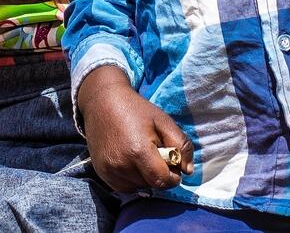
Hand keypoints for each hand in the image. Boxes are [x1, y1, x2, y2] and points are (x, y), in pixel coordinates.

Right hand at [77, 66, 191, 193]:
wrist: (102, 101)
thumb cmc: (136, 109)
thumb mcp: (163, 120)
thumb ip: (181, 145)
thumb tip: (187, 170)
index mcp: (138, 151)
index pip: (163, 181)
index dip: (173, 176)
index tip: (173, 164)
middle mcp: (122, 165)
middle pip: (151, 184)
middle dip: (159, 174)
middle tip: (157, 155)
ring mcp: (109, 171)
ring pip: (138, 187)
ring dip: (145, 177)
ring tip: (142, 156)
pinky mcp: (101, 173)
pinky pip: (123, 186)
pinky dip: (131, 179)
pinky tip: (130, 161)